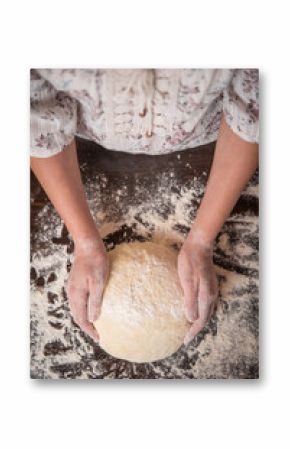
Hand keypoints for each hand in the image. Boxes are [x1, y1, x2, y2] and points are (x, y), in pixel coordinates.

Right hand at [67, 237, 108, 340]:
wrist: (88, 246)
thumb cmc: (96, 262)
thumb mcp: (99, 282)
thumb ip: (96, 300)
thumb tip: (93, 319)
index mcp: (77, 295)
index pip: (82, 318)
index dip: (90, 330)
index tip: (98, 338)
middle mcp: (72, 293)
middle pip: (77, 316)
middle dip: (86, 327)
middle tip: (97, 335)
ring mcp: (72, 288)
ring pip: (76, 309)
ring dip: (84, 318)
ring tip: (95, 325)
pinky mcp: (75, 283)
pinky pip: (77, 301)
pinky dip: (83, 309)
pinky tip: (91, 308)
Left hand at [177, 228, 217, 344]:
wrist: (199, 245)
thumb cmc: (190, 262)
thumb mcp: (187, 281)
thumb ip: (190, 300)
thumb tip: (191, 318)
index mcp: (206, 296)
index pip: (201, 320)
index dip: (193, 331)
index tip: (185, 341)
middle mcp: (211, 295)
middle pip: (205, 317)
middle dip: (196, 328)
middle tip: (186, 337)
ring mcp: (211, 289)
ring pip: (206, 310)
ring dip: (198, 319)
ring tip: (188, 325)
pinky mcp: (208, 284)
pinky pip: (205, 302)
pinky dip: (199, 310)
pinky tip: (192, 308)